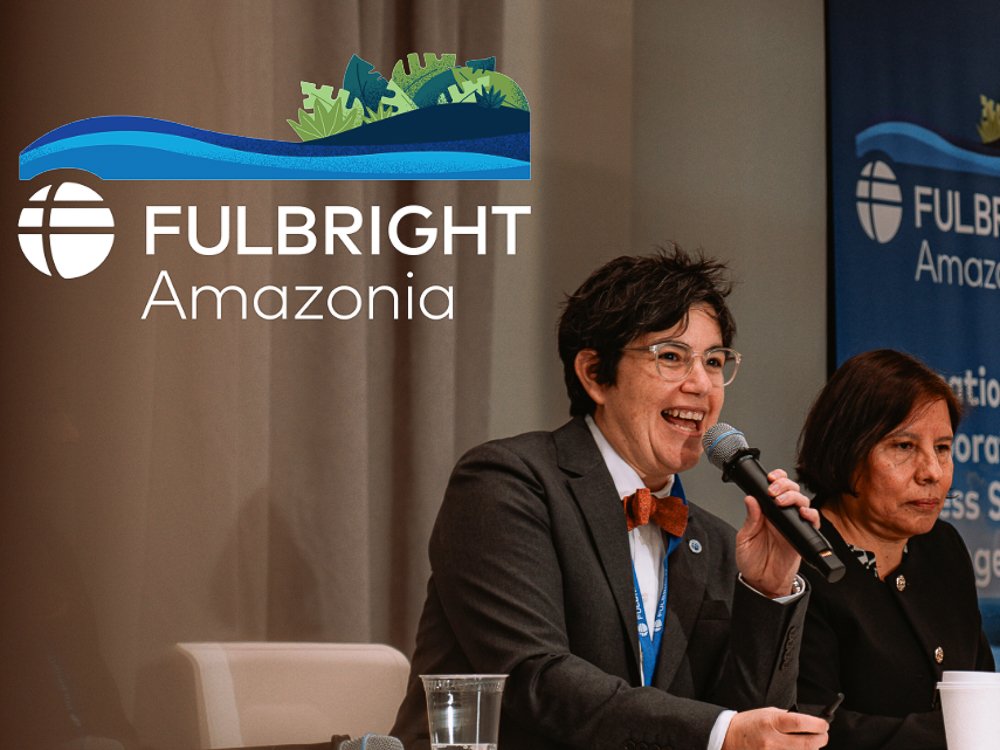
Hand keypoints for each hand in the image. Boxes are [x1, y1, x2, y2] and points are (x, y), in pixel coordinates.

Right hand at [722, 707, 828, 749]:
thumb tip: (809, 722)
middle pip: (807, 744)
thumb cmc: (750, 724)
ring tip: (810, 743)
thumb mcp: (767, 713)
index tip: (824, 724)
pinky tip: (798, 749)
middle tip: (823, 736)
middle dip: (821, 739)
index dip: (817, 724)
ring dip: (811, 749)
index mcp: (771, 722)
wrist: (729, 738)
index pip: (800, 723)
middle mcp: (772, 739)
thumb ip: (787, 717)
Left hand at [735, 470, 819, 597]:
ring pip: (803, 503)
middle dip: (785, 485)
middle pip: (791, 491)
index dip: (776, 479)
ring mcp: (792, 526)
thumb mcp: (745, 539)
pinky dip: (811, 515)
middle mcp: (780, 517)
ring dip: (795, 497)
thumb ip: (750, 520)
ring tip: (783, 501)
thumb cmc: (752, 561)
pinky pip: (812, 523)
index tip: (770, 477)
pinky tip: (803, 514)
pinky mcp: (802, 537)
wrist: (762, 583)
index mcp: (765, 513)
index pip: (774, 489)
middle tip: (774, 491)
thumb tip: (751, 499)